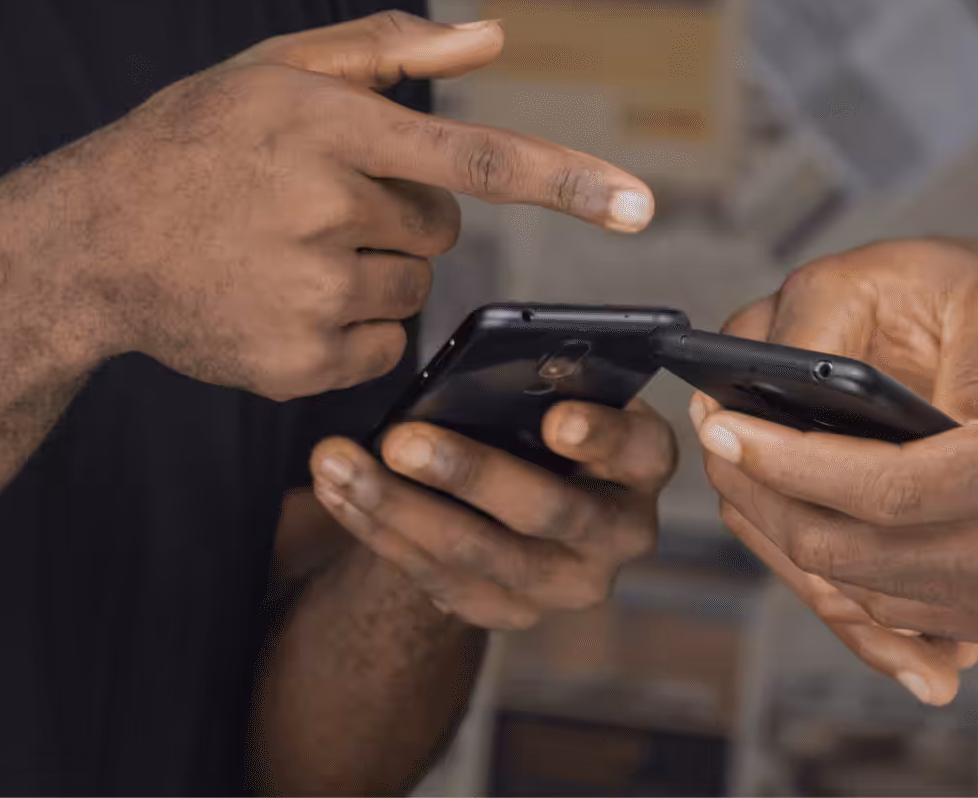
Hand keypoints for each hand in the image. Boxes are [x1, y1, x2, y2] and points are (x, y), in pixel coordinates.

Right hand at [0, 12, 652, 401]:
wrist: (85, 243)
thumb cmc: (193, 142)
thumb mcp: (274, 70)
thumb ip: (387, 47)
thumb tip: (493, 37)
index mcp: (329, 128)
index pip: (475, 160)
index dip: (566, 183)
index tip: (640, 209)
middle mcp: (324, 211)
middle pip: (441, 229)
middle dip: (401, 215)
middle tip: (314, 203)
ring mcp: (307, 295)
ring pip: (411, 287)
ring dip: (371, 271)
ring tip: (282, 251)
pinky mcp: (296, 364)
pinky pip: (379, 345)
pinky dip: (346, 329)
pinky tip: (277, 299)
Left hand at [305, 400, 675, 628]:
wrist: (518, 499)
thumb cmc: (541, 420)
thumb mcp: (558, 393)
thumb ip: (539, 383)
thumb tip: (493, 367)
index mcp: (643, 462)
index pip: (637, 450)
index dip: (601, 437)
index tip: (556, 420)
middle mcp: (619, 533)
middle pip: (547, 510)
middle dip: (468, 473)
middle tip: (401, 440)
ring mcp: (564, 582)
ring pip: (476, 554)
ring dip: (396, 506)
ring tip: (336, 463)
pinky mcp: (508, 611)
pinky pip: (435, 578)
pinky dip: (377, 530)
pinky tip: (335, 491)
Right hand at [697, 239, 977, 703]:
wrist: (975, 311)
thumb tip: (967, 443)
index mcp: (818, 300)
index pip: (774, 380)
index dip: (808, 456)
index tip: (872, 519)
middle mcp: (772, 360)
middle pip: (755, 473)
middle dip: (822, 558)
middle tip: (905, 622)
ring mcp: (775, 423)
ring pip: (776, 526)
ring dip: (845, 601)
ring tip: (929, 664)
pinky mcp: (801, 473)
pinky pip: (808, 545)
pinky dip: (861, 606)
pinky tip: (923, 656)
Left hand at [699, 300, 977, 663]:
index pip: (881, 484)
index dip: (789, 459)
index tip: (728, 423)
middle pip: (850, 551)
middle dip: (770, 498)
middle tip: (727, 439)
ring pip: (874, 590)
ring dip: (806, 538)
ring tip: (772, 476)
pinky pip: (920, 611)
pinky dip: (862, 575)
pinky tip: (848, 527)